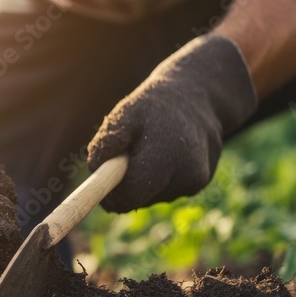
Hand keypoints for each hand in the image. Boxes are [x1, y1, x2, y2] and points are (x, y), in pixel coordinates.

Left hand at [87, 35, 257, 211]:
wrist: (197, 96)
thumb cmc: (154, 106)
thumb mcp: (125, 114)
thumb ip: (107, 143)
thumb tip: (95, 173)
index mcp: (166, 156)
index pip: (131, 196)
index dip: (111, 196)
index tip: (99, 187)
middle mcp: (187, 173)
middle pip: (140, 200)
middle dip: (125, 187)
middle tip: (121, 160)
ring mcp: (196, 181)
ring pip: (153, 197)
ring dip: (142, 182)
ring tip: (147, 150)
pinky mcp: (200, 183)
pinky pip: (166, 191)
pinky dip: (158, 180)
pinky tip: (163, 156)